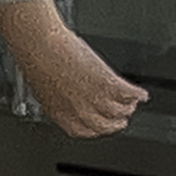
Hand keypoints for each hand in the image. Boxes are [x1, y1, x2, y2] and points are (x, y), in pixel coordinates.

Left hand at [0, 0, 144, 140]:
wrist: (39, 44)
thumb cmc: (34, 59)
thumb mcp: (43, 87)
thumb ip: (58, 98)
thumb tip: (66, 99)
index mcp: (59, 113)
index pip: (83, 131)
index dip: (95, 129)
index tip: (101, 126)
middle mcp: (78, 110)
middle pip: (106, 126)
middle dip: (116, 122)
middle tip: (121, 117)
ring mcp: (94, 98)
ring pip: (120, 111)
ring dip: (128, 107)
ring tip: (130, 102)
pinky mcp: (107, 83)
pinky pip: (129, 94)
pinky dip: (138, 95)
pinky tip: (140, 94)